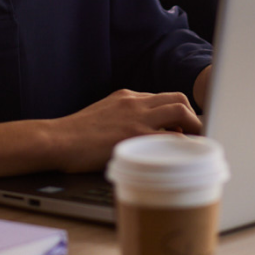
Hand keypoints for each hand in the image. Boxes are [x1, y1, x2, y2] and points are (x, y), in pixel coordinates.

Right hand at [46, 89, 201, 173]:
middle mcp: (135, 102)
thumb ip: (123, 116)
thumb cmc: (76, 134)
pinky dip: (183, 145)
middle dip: (192, 115)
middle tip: (196, 135)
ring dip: (194, 127)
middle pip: (178, 99)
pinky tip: (186, 157)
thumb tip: (140, 130)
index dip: (178, 113)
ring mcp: (136, 118)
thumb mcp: (103, 114)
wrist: (57, 139)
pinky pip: (170, 136)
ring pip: (180, 111)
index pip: (163, 98)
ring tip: (197, 145)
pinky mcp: (135, 136)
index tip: (183, 128)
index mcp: (127, 97)